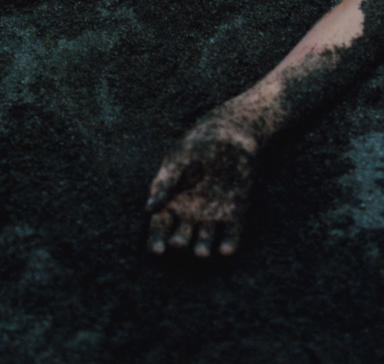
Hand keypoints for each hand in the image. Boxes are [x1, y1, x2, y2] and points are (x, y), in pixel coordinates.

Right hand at [146, 112, 257, 257]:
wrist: (230, 132)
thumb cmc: (197, 144)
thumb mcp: (178, 161)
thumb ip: (165, 184)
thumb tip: (148, 209)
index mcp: (172, 202)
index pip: (160, 228)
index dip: (157, 241)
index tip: (157, 250)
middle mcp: (190, 214)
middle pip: (181, 238)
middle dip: (180, 244)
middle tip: (179, 243)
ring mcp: (212, 214)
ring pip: (205, 240)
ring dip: (203, 248)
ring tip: (202, 252)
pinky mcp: (234, 212)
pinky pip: (232, 233)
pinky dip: (230, 243)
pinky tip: (227, 249)